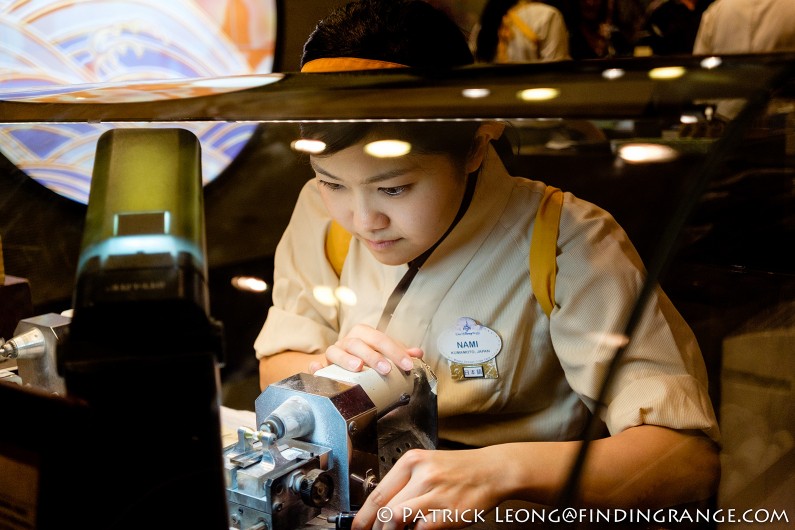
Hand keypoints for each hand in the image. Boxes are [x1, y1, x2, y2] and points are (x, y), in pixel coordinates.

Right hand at [309, 323, 422, 375]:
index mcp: (363, 335)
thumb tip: (417, 353)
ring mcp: (332, 353)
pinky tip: (320, 370)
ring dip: (347, 358)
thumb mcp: (381, 353)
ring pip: (336, 351)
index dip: (395, 350)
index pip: (380, 338)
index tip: (408, 364)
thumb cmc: (363, 358)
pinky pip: (315, 366)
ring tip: (358, 367)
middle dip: (374, 355)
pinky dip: (316, 367)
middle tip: (387, 369)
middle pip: (359, 342)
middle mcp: (347, 341)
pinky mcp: (320, 366)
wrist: (336, 366)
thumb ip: (398, 352)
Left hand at [352, 448, 503, 529]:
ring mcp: (435, 493)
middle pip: (384, 509)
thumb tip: (381, 508)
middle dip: (374, 528)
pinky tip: (418, 529)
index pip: (378, 493)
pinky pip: (421, 528)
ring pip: (396, 519)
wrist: (493, 470)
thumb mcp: (428, 466)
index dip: (363, 515)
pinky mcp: (448, 512)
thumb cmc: (460, 470)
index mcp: (412, 461)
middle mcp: (421, 475)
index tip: (356, 526)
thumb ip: (405, 483)